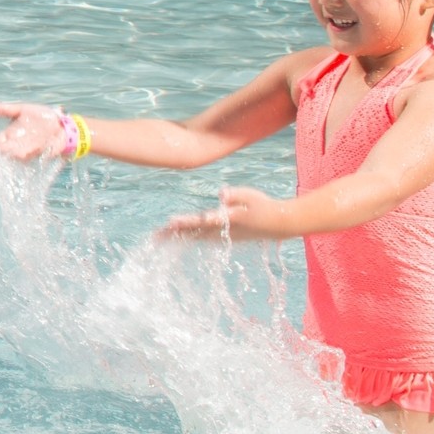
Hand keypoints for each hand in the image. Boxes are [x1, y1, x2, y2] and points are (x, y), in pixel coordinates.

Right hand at [0, 101, 65, 161]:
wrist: (61, 124)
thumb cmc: (41, 117)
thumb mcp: (21, 109)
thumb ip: (3, 109)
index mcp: (11, 134)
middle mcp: (17, 144)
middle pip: (5, 150)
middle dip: (0, 151)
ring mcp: (29, 150)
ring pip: (17, 154)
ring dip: (13, 154)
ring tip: (7, 151)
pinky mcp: (41, 153)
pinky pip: (33, 155)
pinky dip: (28, 154)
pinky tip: (21, 153)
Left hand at [160, 186, 281, 240]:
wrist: (279, 225)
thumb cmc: (264, 206)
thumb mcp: (251, 196)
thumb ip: (235, 195)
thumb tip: (221, 194)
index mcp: (226, 219)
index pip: (202, 220)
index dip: (187, 222)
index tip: (171, 223)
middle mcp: (221, 231)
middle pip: (193, 232)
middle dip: (174, 235)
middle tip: (154, 238)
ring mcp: (222, 236)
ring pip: (195, 237)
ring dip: (177, 238)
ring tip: (158, 238)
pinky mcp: (224, 238)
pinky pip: (201, 239)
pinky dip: (188, 239)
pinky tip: (177, 239)